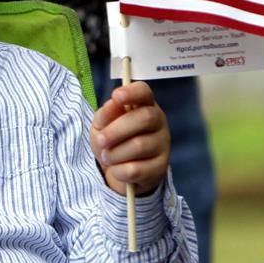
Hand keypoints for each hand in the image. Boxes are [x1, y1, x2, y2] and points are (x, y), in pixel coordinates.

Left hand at [89, 81, 169, 195]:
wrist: (120, 170)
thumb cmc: (113, 140)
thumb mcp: (102, 125)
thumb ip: (105, 114)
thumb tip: (112, 104)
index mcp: (143, 104)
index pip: (144, 92)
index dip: (132, 92)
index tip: (116, 96)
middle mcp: (158, 121)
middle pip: (145, 118)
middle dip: (116, 130)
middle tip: (101, 140)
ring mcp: (163, 144)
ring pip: (139, 145)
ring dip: (115, 153)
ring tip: (106, 156)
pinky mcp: (161, 167)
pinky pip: (137, 169)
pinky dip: (119, 170)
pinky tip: (116, 169)